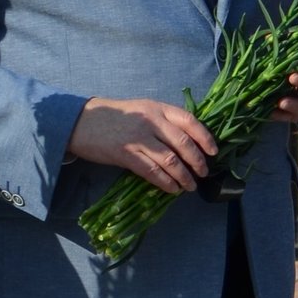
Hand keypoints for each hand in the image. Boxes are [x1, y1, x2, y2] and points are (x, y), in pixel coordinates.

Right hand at [66, 97, 217, 193]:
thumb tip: (186, 142)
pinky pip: (152, 172)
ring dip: (184, 176)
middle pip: (183, 143)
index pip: (189, 121)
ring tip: (190, 186)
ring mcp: (138, 138)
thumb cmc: (114, 116)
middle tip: (203, 173)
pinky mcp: (126, 154)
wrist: (83, 121)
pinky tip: (172, 189)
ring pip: (170, 160)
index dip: (205, 137)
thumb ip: (162, 120)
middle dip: (197, 161)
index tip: (214, 151)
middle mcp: (151, 121)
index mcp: (157, 108)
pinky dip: (165, 182)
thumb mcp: (141, 109)